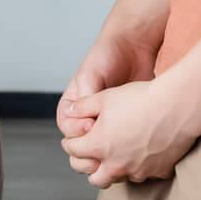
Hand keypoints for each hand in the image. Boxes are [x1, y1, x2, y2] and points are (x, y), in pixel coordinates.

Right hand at [58, 19, 163, 139]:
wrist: (132, 47)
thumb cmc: (107, 56)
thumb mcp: (90, 75)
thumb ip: (85, 99)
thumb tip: (85, 126)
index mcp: (72, 104)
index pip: (67, 128)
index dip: (76, 131)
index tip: (90, 125)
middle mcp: (86, 115)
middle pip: (80, 143)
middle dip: (89, 149)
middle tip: (102, 145)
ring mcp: (104, 121)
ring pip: (99, 147)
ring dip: (106, 152)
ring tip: (117, 147)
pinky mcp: (123, 125)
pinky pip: (119, 142)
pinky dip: (122, 146)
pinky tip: (130, 141)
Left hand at [61, 79, 196, 188]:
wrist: (177, 106)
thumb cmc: (139, 98)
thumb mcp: (104, 97)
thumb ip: (82, 108)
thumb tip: (70, 113)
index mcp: (99, 146)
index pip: (74, 151)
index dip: (70, 142)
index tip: (73, 138)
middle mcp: (116, 165)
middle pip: (94, 178)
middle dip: (89, 166)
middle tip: (92, 153)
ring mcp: (138, 172)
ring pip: (119, 179)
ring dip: (114, 169)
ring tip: (117, 152)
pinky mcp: (158, 172)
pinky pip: (143, 174)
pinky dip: (139, 167)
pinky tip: (142, 151)